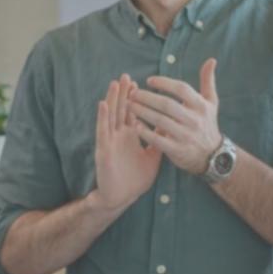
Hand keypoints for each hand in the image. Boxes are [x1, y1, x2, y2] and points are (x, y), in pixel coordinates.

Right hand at [87, 75, 162, 212]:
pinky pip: (103, 131)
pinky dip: (102, 117)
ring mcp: (110, 141)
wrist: (122, 197)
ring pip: (111, 115)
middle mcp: (119, 135)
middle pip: (121, 110)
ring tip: (115, 83)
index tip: (139, 83)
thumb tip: (170, 126)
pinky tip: (103, 104)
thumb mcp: (153, 157)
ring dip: (112, 99)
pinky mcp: (103, 149)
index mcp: (130, 136)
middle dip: (123, 93)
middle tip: (126, 76)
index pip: (132, 113)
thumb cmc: (135, 179)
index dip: (135, 98)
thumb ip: (159, 140)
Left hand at [128, 58, 224, 175]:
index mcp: (201, 105)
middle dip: (147, 97)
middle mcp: (194, 120)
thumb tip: (211, 59)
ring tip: (129, 105)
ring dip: (142, 112)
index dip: (164, 83)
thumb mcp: (211, 102)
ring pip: (160, 121)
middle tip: (132, 93)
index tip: (149, 80)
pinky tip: (134, 125)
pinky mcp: (178, 150)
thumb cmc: (207, 123)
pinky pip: (158, 140)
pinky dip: (146, 132)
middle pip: (167, 104)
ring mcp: (186, 136)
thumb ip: (207, 81)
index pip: (181, 89)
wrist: (213, 156)